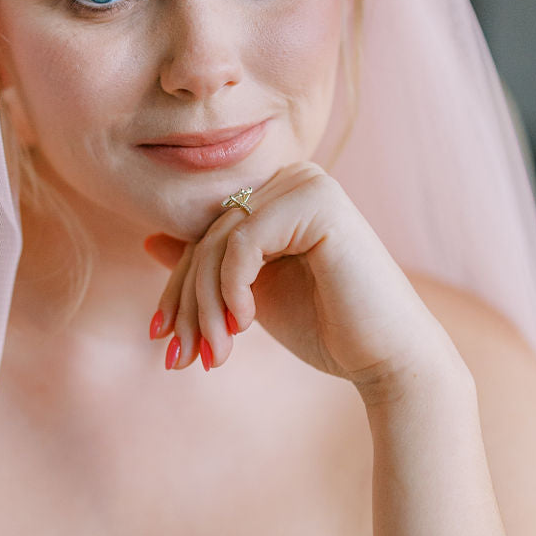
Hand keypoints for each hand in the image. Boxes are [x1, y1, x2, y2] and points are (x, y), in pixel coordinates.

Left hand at [145, 161, 459, 395]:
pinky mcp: (318, 201)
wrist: (387, 358)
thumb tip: (149, 239)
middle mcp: (294, 177)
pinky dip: (232, 289)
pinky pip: (242, 243)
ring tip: (215, 354)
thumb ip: (209, 266)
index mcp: (280, 194)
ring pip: (217, 244)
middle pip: (206, 239)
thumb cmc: (326, 328)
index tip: (163, 341)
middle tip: (179, 358)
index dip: (177, 290)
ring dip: (206, 308)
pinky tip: (245, 324)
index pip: (204, 236)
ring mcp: (307, 183)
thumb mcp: (250, 296)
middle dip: (187, 306)